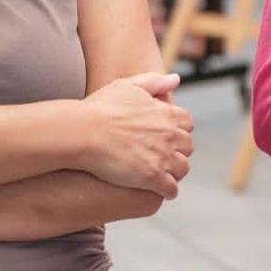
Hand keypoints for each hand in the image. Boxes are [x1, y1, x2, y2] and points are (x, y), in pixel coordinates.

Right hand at [83, 73, 193, 197]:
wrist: (82, 132)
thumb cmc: (100, 108)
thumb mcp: (127, 86)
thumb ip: (154, 82)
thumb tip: (176, 79)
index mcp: (166, 113)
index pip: (187, 123)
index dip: (178, 130)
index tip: (167, 137)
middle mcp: (170, 134)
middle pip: (187, 147)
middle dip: (178, 152)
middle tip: (165, 158)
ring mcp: (162, 156)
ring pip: (182, 169)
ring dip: (174, 172)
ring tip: (163, 176)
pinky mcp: (151, 176)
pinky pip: (170, 189)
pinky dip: (167, 191)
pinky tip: (158, 191)